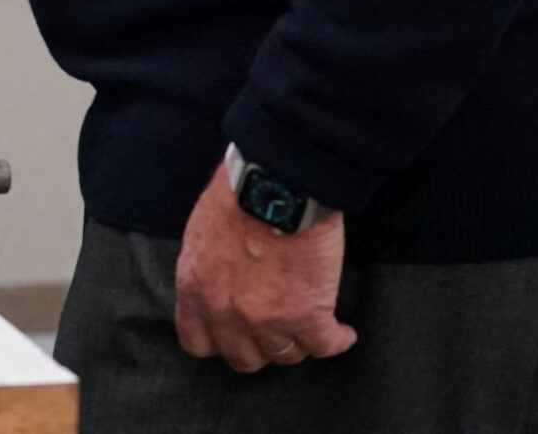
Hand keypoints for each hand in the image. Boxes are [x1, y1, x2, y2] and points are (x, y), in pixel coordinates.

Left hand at [173, 160, 355, 371]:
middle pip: (244, 357)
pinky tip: (343, 333)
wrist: (275, 181)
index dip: (220, 341)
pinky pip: (324, 346)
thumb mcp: (201, 234)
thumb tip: (221, 282)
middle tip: (276, 330)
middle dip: (260, 346)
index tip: (236, 335)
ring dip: (298, 342)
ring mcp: (266, 319)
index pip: (197, 342)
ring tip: (311, 329)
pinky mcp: (306, 315)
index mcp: (195, 288)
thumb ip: (207, 269)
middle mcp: (225, 312)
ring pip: (285, 354)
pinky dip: (337, 340)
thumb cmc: (237, 194)